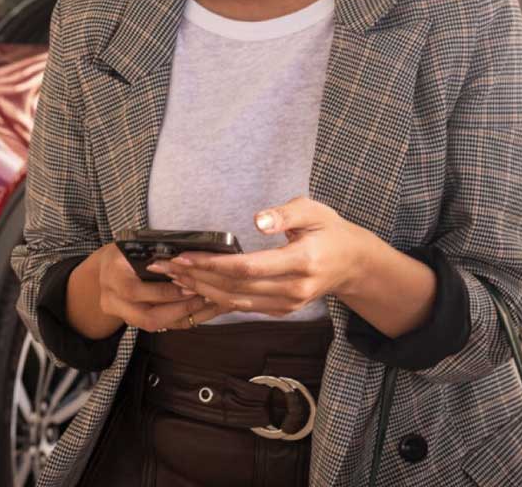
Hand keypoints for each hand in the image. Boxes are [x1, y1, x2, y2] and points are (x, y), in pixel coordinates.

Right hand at [95, 242, 235, 330]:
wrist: (106, 270)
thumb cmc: (126, 251)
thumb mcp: (134, 245)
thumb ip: (155, 253)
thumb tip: (185, 257)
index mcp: (112, 275)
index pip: (134, 291)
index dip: (163, 292)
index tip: (189, 286)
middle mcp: (112, 300)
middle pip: (146, 317)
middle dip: (178, 309)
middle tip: (201, 298)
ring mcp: (121, 314)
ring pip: (154, 325)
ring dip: (182, 316)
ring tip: (204, 304)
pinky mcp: (132, 321)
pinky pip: (159, 326)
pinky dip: (180, 319)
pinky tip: (199, 311)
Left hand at [146, 196, 367, 316]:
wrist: (353, 263)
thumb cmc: (330, 231)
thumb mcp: (314, 211)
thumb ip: (285, 214)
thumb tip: (258, 220)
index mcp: (302, 261)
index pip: (249, 267)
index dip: (214, 264)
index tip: (186, 256)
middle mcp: (293, 289)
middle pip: (236, 288)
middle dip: (198, 277)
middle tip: (168, 266)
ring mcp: (288, 304)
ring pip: (237, 302)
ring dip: (203, 291)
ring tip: (175, 278)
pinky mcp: (282, 310)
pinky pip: (244, 308)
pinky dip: (217, 300)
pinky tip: (198, 290)